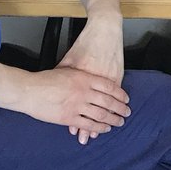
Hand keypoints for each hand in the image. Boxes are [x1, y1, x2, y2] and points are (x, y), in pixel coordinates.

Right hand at [21, 66, 129, 143]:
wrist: (30, 90)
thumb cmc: (45, 79)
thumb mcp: (67, 70)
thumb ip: (80, 75)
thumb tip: (91, 76)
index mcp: (84, 78)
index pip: (109, 86)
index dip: (120, 94)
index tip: (125, 99)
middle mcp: (84, 92)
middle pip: (109, 102)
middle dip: (120, 109)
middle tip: (127, 113)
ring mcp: (77, 105)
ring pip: (101, 115)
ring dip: (113, 119)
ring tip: (119, 122)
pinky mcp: (69, 118)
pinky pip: (89, 125)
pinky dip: (99, 128)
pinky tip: (104, 129)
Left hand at [58, 14, 124, 143]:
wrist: (104, 31)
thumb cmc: (85, 45)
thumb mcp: (69, 60)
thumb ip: (62, 74)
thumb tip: (53, 86)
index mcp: (80, 80)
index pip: (77, 103)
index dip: (77, 118)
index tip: (75, 130)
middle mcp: (93, 83)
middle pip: (92, 109)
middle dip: (92, 126)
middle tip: (90, 138)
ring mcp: (108, 80)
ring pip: (106, 105)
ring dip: (106, 118)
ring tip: (106, 129)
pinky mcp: (118, 76)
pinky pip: (115, 96)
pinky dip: (114, 105)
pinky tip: (113, 112)